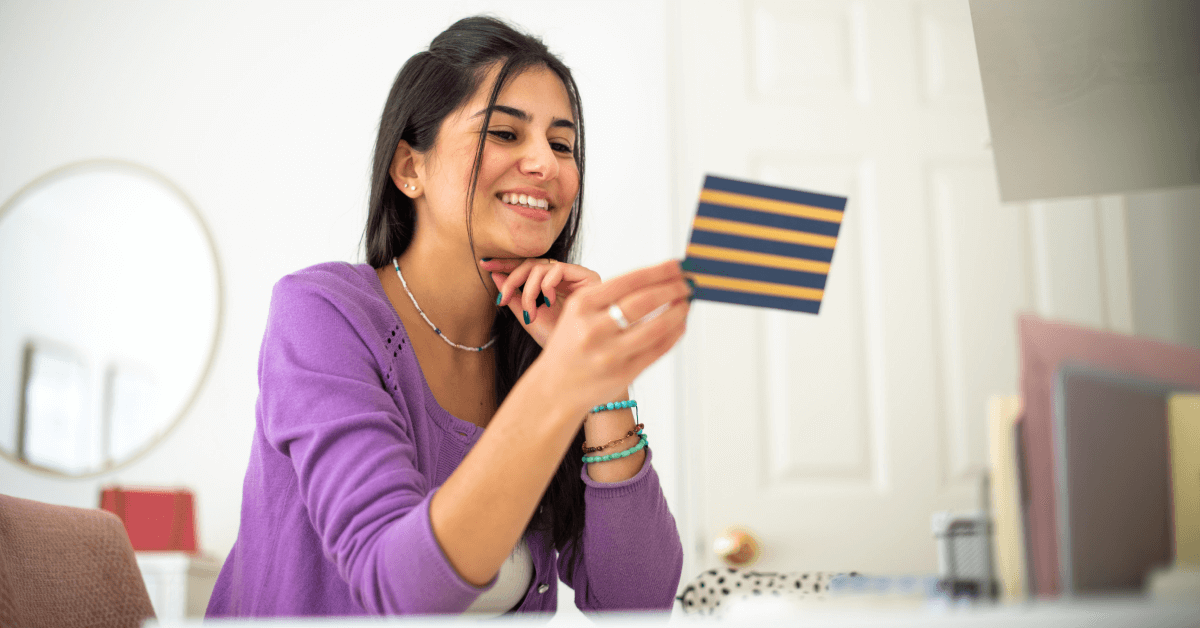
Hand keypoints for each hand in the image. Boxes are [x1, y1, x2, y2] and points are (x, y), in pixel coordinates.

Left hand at [481, 257, 601, 347]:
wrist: (573, 355)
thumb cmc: (554, 338)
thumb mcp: (526, 315)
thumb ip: (513, 296)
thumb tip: (495, 275)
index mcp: (551, 284)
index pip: (527, 268)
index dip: (506, 265)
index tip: (485, 265)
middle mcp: (564, 277)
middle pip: (532, 264)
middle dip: (513, 279)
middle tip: (503, 298)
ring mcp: (576, 276)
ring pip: (542, 267)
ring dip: (529, 290)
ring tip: (530, 313)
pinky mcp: (588, 276)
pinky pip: (558, 269)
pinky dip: (547, 286)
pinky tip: (549, 303)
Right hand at [524, 259, 691, 414]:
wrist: (556, 389)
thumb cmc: (571, 345)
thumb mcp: (577, 312)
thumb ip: (609, 295)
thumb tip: (656, 278)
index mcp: (582, 305)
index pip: (629, 281)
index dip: (659, 271)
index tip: (677, 266)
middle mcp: (593, 328)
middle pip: (645, 301)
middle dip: (672, 289)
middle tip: (687, 283)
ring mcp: (609, 354)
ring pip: (656, 327)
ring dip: (678, 312)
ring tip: (686, 303)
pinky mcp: (623, 374)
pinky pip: (657, 350)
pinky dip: (673, 334)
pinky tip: (679, 325)